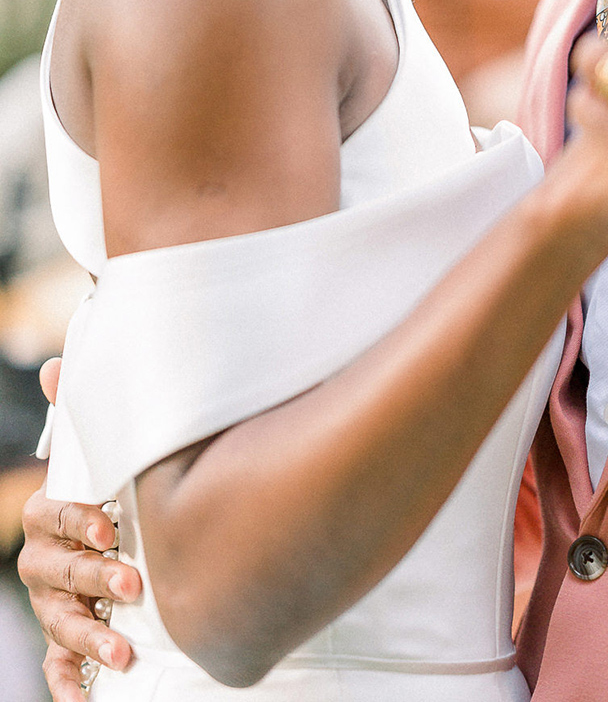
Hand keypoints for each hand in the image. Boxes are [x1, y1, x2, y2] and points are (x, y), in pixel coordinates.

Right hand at [18, 361, 138, 699]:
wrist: (122, 541)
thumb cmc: (112, 494)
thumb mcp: (102, 455)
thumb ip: (80, 416)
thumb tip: (55, 365)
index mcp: (51, 516)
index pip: (52, 516)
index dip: (78, 521)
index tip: (109, 527)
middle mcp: (45, 563)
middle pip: (58, 572)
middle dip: (93, 578)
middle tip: (133, 583)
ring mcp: (53, 605)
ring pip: (59, 623)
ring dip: (90, 636)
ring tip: (125, 650)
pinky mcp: (65, 642)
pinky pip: (57, 668)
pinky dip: (70, 682)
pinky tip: (86, 696)